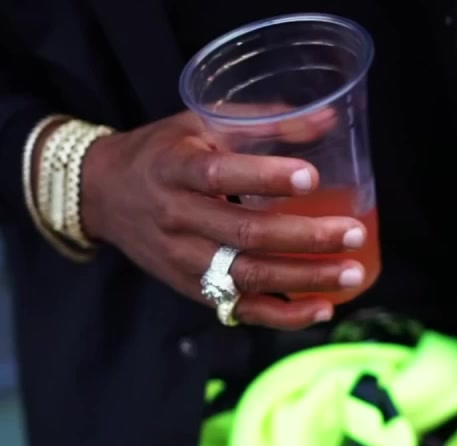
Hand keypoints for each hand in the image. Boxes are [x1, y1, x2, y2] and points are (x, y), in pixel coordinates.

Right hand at [73, 111, 366, 329]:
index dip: (265, 178)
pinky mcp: (193, 290)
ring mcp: (185, 261)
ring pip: (248, 277)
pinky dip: (284, 315)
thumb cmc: (163, 153)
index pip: (220, 175)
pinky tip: (324, 308)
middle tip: (352, 232)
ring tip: (353, 271)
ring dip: (304, 279)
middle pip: (244, 234)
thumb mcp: (200, 123)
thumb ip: (262, 122)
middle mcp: (177, 219)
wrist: (103, 196)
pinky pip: (242, 310)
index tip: (310, 178)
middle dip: (304, 237)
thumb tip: (330, 119)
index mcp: (176, 169)